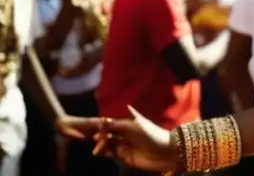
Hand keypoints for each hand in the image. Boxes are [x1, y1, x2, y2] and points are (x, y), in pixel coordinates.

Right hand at [57, 107, 177, 171]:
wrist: (166, 151)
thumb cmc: (152, 135)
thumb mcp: (135, 127)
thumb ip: (117, 126)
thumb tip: (100, 123)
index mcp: (123, 122)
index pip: (100, 121)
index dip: (85, 123)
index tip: (70, 122)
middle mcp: (119, 131)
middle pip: (97, 130)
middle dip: (82, 129)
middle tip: (64, 127)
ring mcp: (120, 143)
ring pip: (101, 141)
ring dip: (94, 141)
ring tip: (84, 139)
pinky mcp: (122, 155)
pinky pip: (107, 151)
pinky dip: (100, 150)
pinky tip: (96, 149)